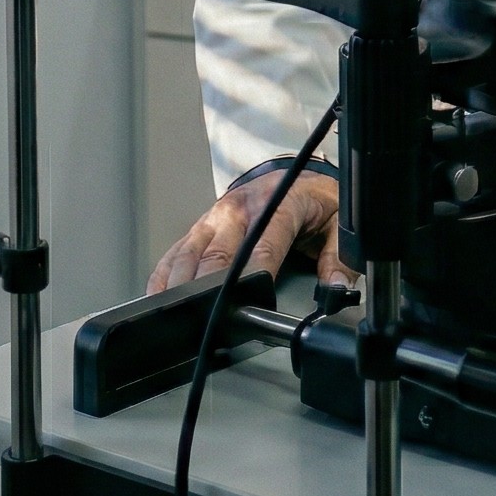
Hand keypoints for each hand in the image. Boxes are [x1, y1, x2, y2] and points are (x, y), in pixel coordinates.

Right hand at [148, 170, 353, 295]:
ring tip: (171, 315)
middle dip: (207, 288)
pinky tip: (157, 296)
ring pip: (189, 253)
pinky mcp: (201, 227)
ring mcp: (215, 217)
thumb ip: (339, 257)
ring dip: (178, 284)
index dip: (252, 276)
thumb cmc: (314, 201)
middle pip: (216, 254)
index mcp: (277, 203)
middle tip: (202, 320)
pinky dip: (164, 275)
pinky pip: (176, 251)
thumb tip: (335, 288)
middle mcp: (239, 208)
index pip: (261, 244)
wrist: (296, 176)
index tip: (244, 305)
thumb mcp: (339, 223)